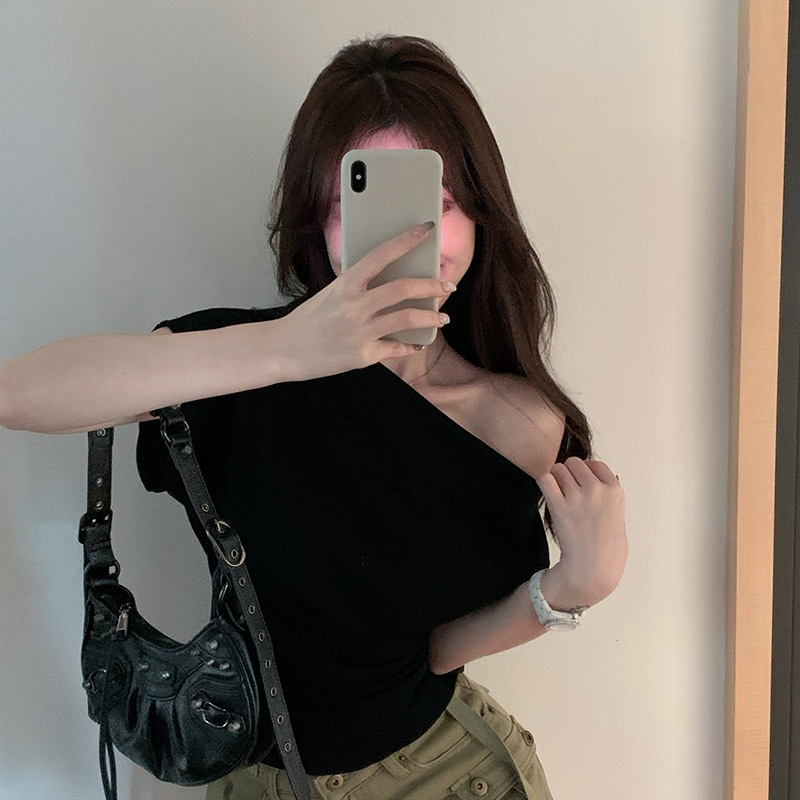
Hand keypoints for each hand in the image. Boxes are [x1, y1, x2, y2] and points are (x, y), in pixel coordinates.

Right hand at [276, 222, 454, 381]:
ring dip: (431, 317)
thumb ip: (356, 287)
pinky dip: (410, 345)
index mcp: (346, 284)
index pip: (382, 254)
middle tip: (448, 286)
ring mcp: (361, 330)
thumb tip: (387, 279)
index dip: (407, 240)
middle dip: (432, 286)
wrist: (283, 350)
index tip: (427, 229)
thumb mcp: (330, 294)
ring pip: (408, 318)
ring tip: (443, 317)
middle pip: (404, 288)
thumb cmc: (307, 321)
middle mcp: (355, 305)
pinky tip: (418, 342)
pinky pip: (396, 348)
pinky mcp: (363, 354)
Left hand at [535, 457, 627, 600]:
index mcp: (615, 491)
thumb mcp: (619, 517)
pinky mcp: (559, 505)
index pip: (597, 464)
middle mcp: (597, 489)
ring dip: (555, 478)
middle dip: (569, 473)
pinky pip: (545, 479)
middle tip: (566, 489)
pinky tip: (548, 495)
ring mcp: (577, 496)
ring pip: (559, 468)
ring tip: (557, 494)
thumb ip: (610, 497)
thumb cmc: (607, 550)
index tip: (581, 482)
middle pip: (575, 463)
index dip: (586, 471)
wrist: (592, 569)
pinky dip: (544, 483)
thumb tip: (603, 479)